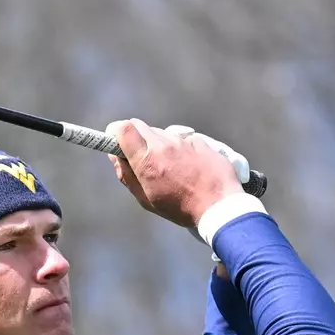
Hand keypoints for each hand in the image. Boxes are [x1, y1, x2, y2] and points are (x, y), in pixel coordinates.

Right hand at [104, 119, 242, 229]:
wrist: (219, 206)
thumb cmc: (180, 208)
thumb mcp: (146, 199)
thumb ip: (126, 175)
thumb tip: (115, 156)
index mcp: (147, 161)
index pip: (123, 128)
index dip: (116, 132)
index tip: (115, 141)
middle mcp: (163, 145)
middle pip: (140, 126)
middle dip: (135, 137)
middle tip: (140, 155)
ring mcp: (183, 141)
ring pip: (162, 133)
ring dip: (159, 144)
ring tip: (170, 167)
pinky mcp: (200, 141)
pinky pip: (183, 139)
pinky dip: (181, 149)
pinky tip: (189, 167)